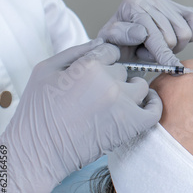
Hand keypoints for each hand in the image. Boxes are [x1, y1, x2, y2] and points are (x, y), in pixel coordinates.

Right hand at [0, 39, 161, 192]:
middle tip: (97, 94)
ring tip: (116, 100)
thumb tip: (101, 42)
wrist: (39, 151)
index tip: (96, 73)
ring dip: (131, 90)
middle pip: (124, 70)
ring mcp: (123, 104)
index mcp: (88, 65)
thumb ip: (75, 51)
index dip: (103, 61)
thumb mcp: (45, 69)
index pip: (110, 51)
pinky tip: (145, 104)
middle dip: (113, 78)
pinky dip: (153, 105)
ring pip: (140, 86)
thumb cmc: (37, 111)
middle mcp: (109, 82)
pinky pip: (154, 110)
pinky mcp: (130, 125)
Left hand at [98, 0, 192, 65]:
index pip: (153, 33)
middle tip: (147, 52)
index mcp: (132, 6)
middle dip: (162, 52)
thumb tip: (141, 32)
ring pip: (185, 33)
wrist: (122, 39)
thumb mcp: (110, 43)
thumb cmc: (117, 43)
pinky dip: (191, 35)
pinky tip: (175, 40)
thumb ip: (120, 36)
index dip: (161, 54)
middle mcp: (150, 0)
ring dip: (173, 46)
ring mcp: (166, 2)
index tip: (170, 67)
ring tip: (157, 46)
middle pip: (172, 36)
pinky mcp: (179, 7)